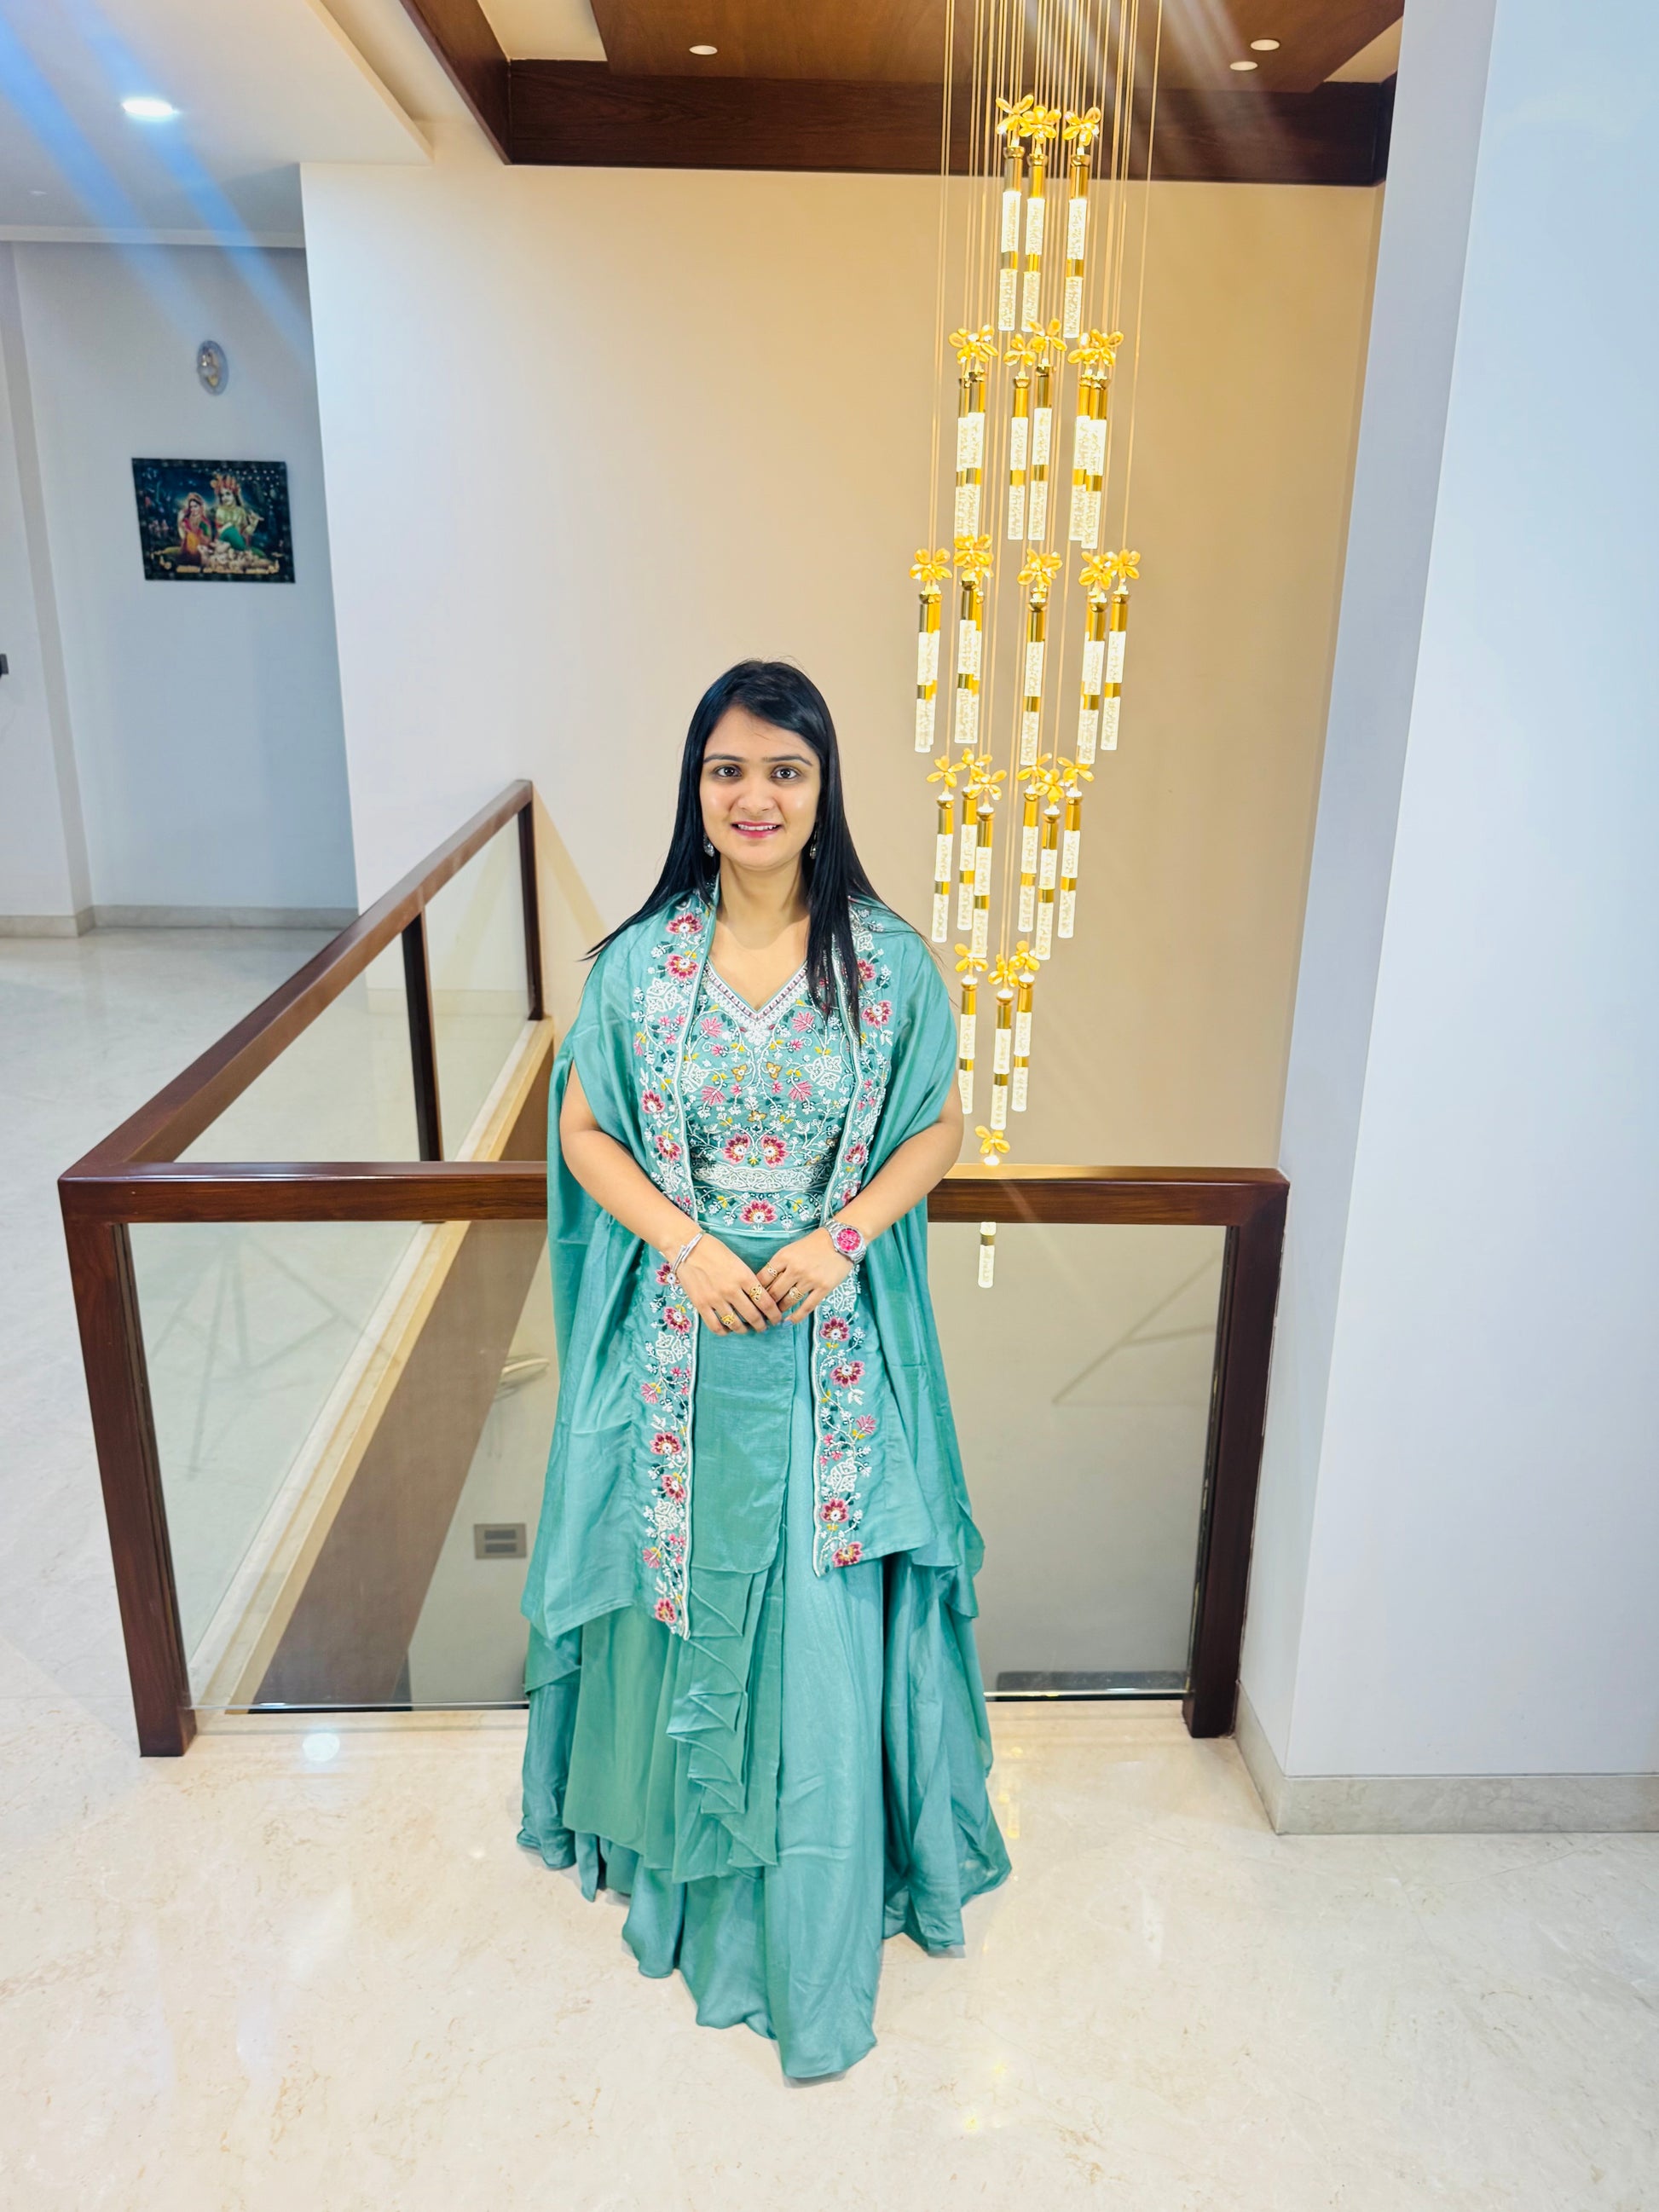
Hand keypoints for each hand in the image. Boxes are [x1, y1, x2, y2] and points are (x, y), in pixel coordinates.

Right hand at [670, 1233, 784, 1333]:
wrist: (687, 1247)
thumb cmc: (715, 1250)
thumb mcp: (738, 1262)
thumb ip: (748, 1280)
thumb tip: (759, 1298)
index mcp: (744, 1276)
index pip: (766, 1302)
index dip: (774, 1314)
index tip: (776, 1318)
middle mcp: (731, 1290)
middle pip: (753, 1316)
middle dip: (762, 1325)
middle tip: (764, 1326)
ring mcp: (715, 1299)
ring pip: (736, 1324)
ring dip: (744, 1329)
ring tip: (746, 1328)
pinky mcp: (701, 1304)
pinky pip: (716, 1326)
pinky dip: (725, 1331)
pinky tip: (728, 1329)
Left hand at [754, 1229, 853, 1324]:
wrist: (840, 1240)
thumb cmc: (813, 1245)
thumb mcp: (791, 1249)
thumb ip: (779, 1265)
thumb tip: (765, 1285)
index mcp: (784, 1257)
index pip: (763, 1278)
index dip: (756, 1291)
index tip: (754, 1299)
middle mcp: (795, 1269)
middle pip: (774, 1293)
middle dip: (766, 1305)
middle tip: (762, 1312)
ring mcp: (810, 1279)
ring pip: (788, 1301)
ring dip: (780, 1311)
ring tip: (775, 1317)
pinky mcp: (823, 1288)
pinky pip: (806, 1307)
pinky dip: (796, 1317)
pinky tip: (788, 1322)